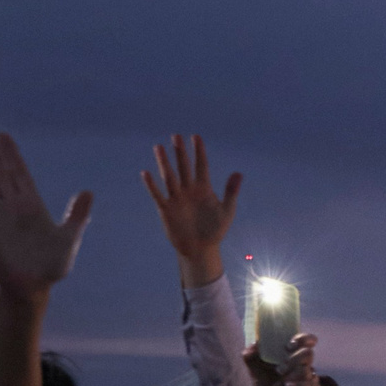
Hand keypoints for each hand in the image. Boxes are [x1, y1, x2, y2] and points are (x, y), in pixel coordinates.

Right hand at [0, 132, 91, 294]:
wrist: (32, 287)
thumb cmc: (53, 265)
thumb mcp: (69, 238)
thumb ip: (78, 215)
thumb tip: (88, 192)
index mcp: (32, 205)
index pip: (20, 173)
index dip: (12, 154)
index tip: (4, 135)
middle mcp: (13, 207)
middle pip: (0, 173)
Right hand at [142, 134, 240, 280]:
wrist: (201, 249)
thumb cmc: (215, 230)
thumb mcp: (227, 210)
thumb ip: (231, 191)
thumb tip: (238, 173)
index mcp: (204, 189)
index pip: (201, 166)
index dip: (199, 152)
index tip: (196, 137)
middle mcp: (189, 190)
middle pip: (183, 167)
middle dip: (180, 152)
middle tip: (176, 136)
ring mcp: (177, 198)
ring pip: (169, 177)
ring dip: (164, 163)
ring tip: (159, 147)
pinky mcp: (167, 209)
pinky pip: (158, 195)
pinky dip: (152, 185)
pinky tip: (146, 173)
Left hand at [243, 334, 319, 385]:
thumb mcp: (252, 369)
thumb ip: (250, 354)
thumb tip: (255, 343)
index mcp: (292, 355)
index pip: (307, 341)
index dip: (303, 338)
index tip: (288, 345)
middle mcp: (303, 365)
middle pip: (308, 353)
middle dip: (293, 360)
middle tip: (279, 369)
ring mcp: (310, 378)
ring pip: (308, 370)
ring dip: (291, 376)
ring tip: (278, 385)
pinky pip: (313, 384)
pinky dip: (299, 385)